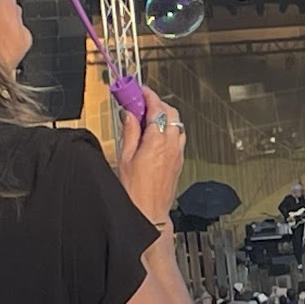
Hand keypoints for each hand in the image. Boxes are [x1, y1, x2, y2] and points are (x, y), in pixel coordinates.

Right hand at [117, 84, 184, 224]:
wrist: (149, 212)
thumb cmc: (135, 191)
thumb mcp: (125, 158)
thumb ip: (130, 132)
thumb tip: (130, 115)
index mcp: (156, 141)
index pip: (157, 109)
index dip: (149, 96)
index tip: (140, 90)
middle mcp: (171, 145)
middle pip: (171, 113)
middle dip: (158, 103)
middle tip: (142, 101)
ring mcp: (178, 153)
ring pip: (177, 124)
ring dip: (165, 116)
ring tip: (148, 117)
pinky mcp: (179, 161)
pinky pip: (178, 137)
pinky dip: (170, 129)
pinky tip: (158, 134)